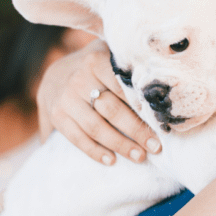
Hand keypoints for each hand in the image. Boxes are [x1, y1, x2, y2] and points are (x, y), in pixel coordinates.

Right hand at [36, 38, 159, 164]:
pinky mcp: (57, 117)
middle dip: (136, 130)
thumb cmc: (94, 68)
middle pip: (112, 110)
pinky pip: (77, 138)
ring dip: (120, 144)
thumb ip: (127, 67)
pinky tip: (111, 160)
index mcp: (95, 61)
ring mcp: (66, 100)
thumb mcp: (107, 55)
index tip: (158, 121)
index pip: (122, 87)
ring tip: (139, 156)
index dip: (140, 105)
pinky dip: (95, 151)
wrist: (55, 74)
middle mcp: (79, 80)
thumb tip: (161, 86)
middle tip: (156, 146)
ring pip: (96, 127)